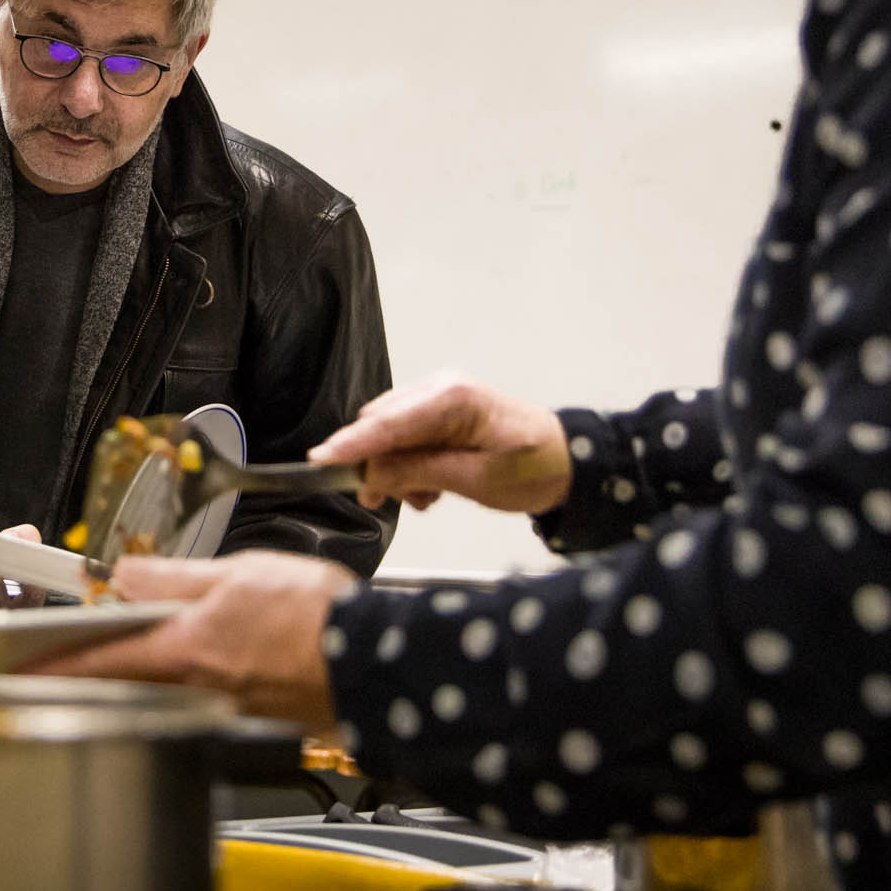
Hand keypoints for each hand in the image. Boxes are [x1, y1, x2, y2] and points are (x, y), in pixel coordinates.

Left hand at [29, 552, 353, 730]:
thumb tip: (126, 575)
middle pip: (125, 678)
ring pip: (160, 685)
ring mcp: (222, 705)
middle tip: (60, 655)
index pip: (99, 660)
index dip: (54, 663)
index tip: (21, 667)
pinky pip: (199, 693)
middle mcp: (197, 686)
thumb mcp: (237, 572)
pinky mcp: (248, 712)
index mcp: (185, 648)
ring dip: (139, 668)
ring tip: (130, 644)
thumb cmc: (318, 617)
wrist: (375, 662)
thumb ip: (173, 577)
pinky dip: (185, 675)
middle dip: (91, 667)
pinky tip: (200, 654)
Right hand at [309, 380, 571, 514]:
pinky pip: (406, 435)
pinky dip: (408, 463)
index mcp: (451, 398)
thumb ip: (418, 473)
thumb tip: (370, 475)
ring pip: (390, 432)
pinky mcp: (442, 411)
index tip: (319, 460)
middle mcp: (440, 388)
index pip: (388, 422)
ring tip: (421, 498)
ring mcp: (440, 397)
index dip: (352, 444)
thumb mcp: (475, 480)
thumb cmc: (534, 468)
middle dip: (376, 463)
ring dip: (394, 468)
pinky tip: (429, 486)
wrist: (570, 463)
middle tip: (383, 502)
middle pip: (381, 423)